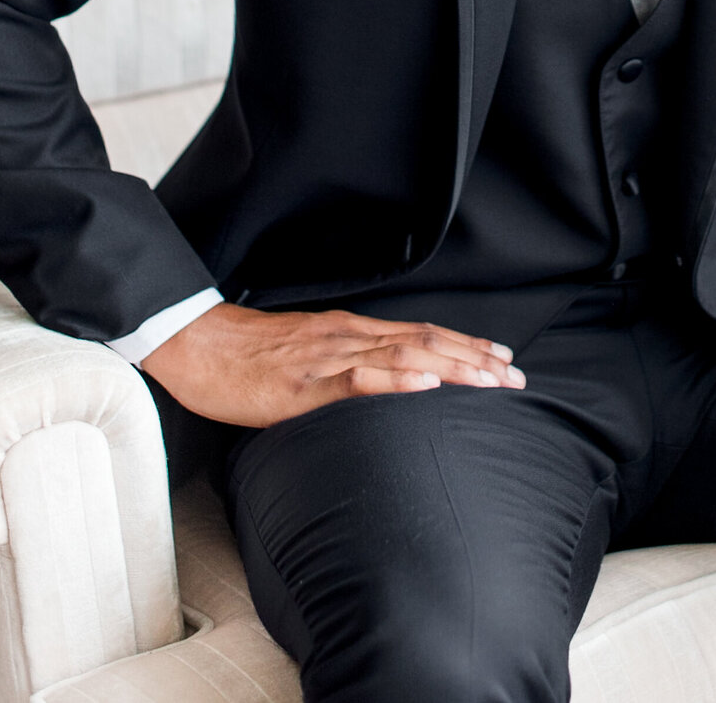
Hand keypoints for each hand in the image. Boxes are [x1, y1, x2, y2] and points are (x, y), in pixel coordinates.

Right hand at [140, 302, 525, 427]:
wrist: (198, 346)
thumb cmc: (249, 357)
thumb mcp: (309, 358)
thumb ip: (346, 366)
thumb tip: (384, 383)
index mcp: (352, 332)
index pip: (422, 335)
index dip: (467, 346)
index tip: (504, 359)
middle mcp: (350, 336)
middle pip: (426, 343)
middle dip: (475, 361)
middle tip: (518, 379)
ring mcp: (329, 357)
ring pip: (404, 356)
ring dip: (454, 369)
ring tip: (491, 382)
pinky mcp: (305, 384)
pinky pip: (358, 379)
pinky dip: (398, 379)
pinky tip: (427, 383)